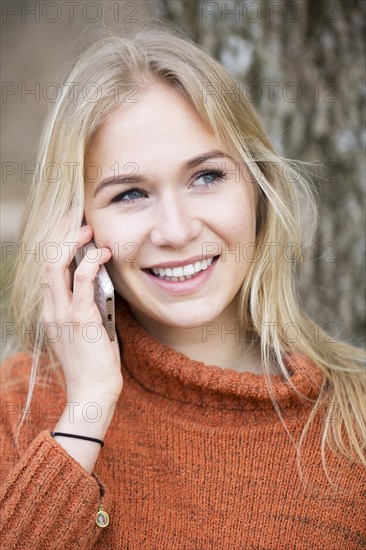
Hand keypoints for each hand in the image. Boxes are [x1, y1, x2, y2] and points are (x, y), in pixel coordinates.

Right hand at [41, 224, 122, 403]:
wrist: (92, 393)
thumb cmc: (93, 363)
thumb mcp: (86, 330)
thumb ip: (87, 305)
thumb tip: (100, 281)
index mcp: (50, 311)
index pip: (46, 269)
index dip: (56, 244)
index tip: (71, 228)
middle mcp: (50, 309)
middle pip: (45, 260)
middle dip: (59, 234)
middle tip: (79, 219)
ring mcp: (61, 313)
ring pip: (55, 265)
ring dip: (72, 241)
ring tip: (89, 229)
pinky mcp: (79, 318)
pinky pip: (80, 280)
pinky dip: (91, 261)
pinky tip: (103, 253)